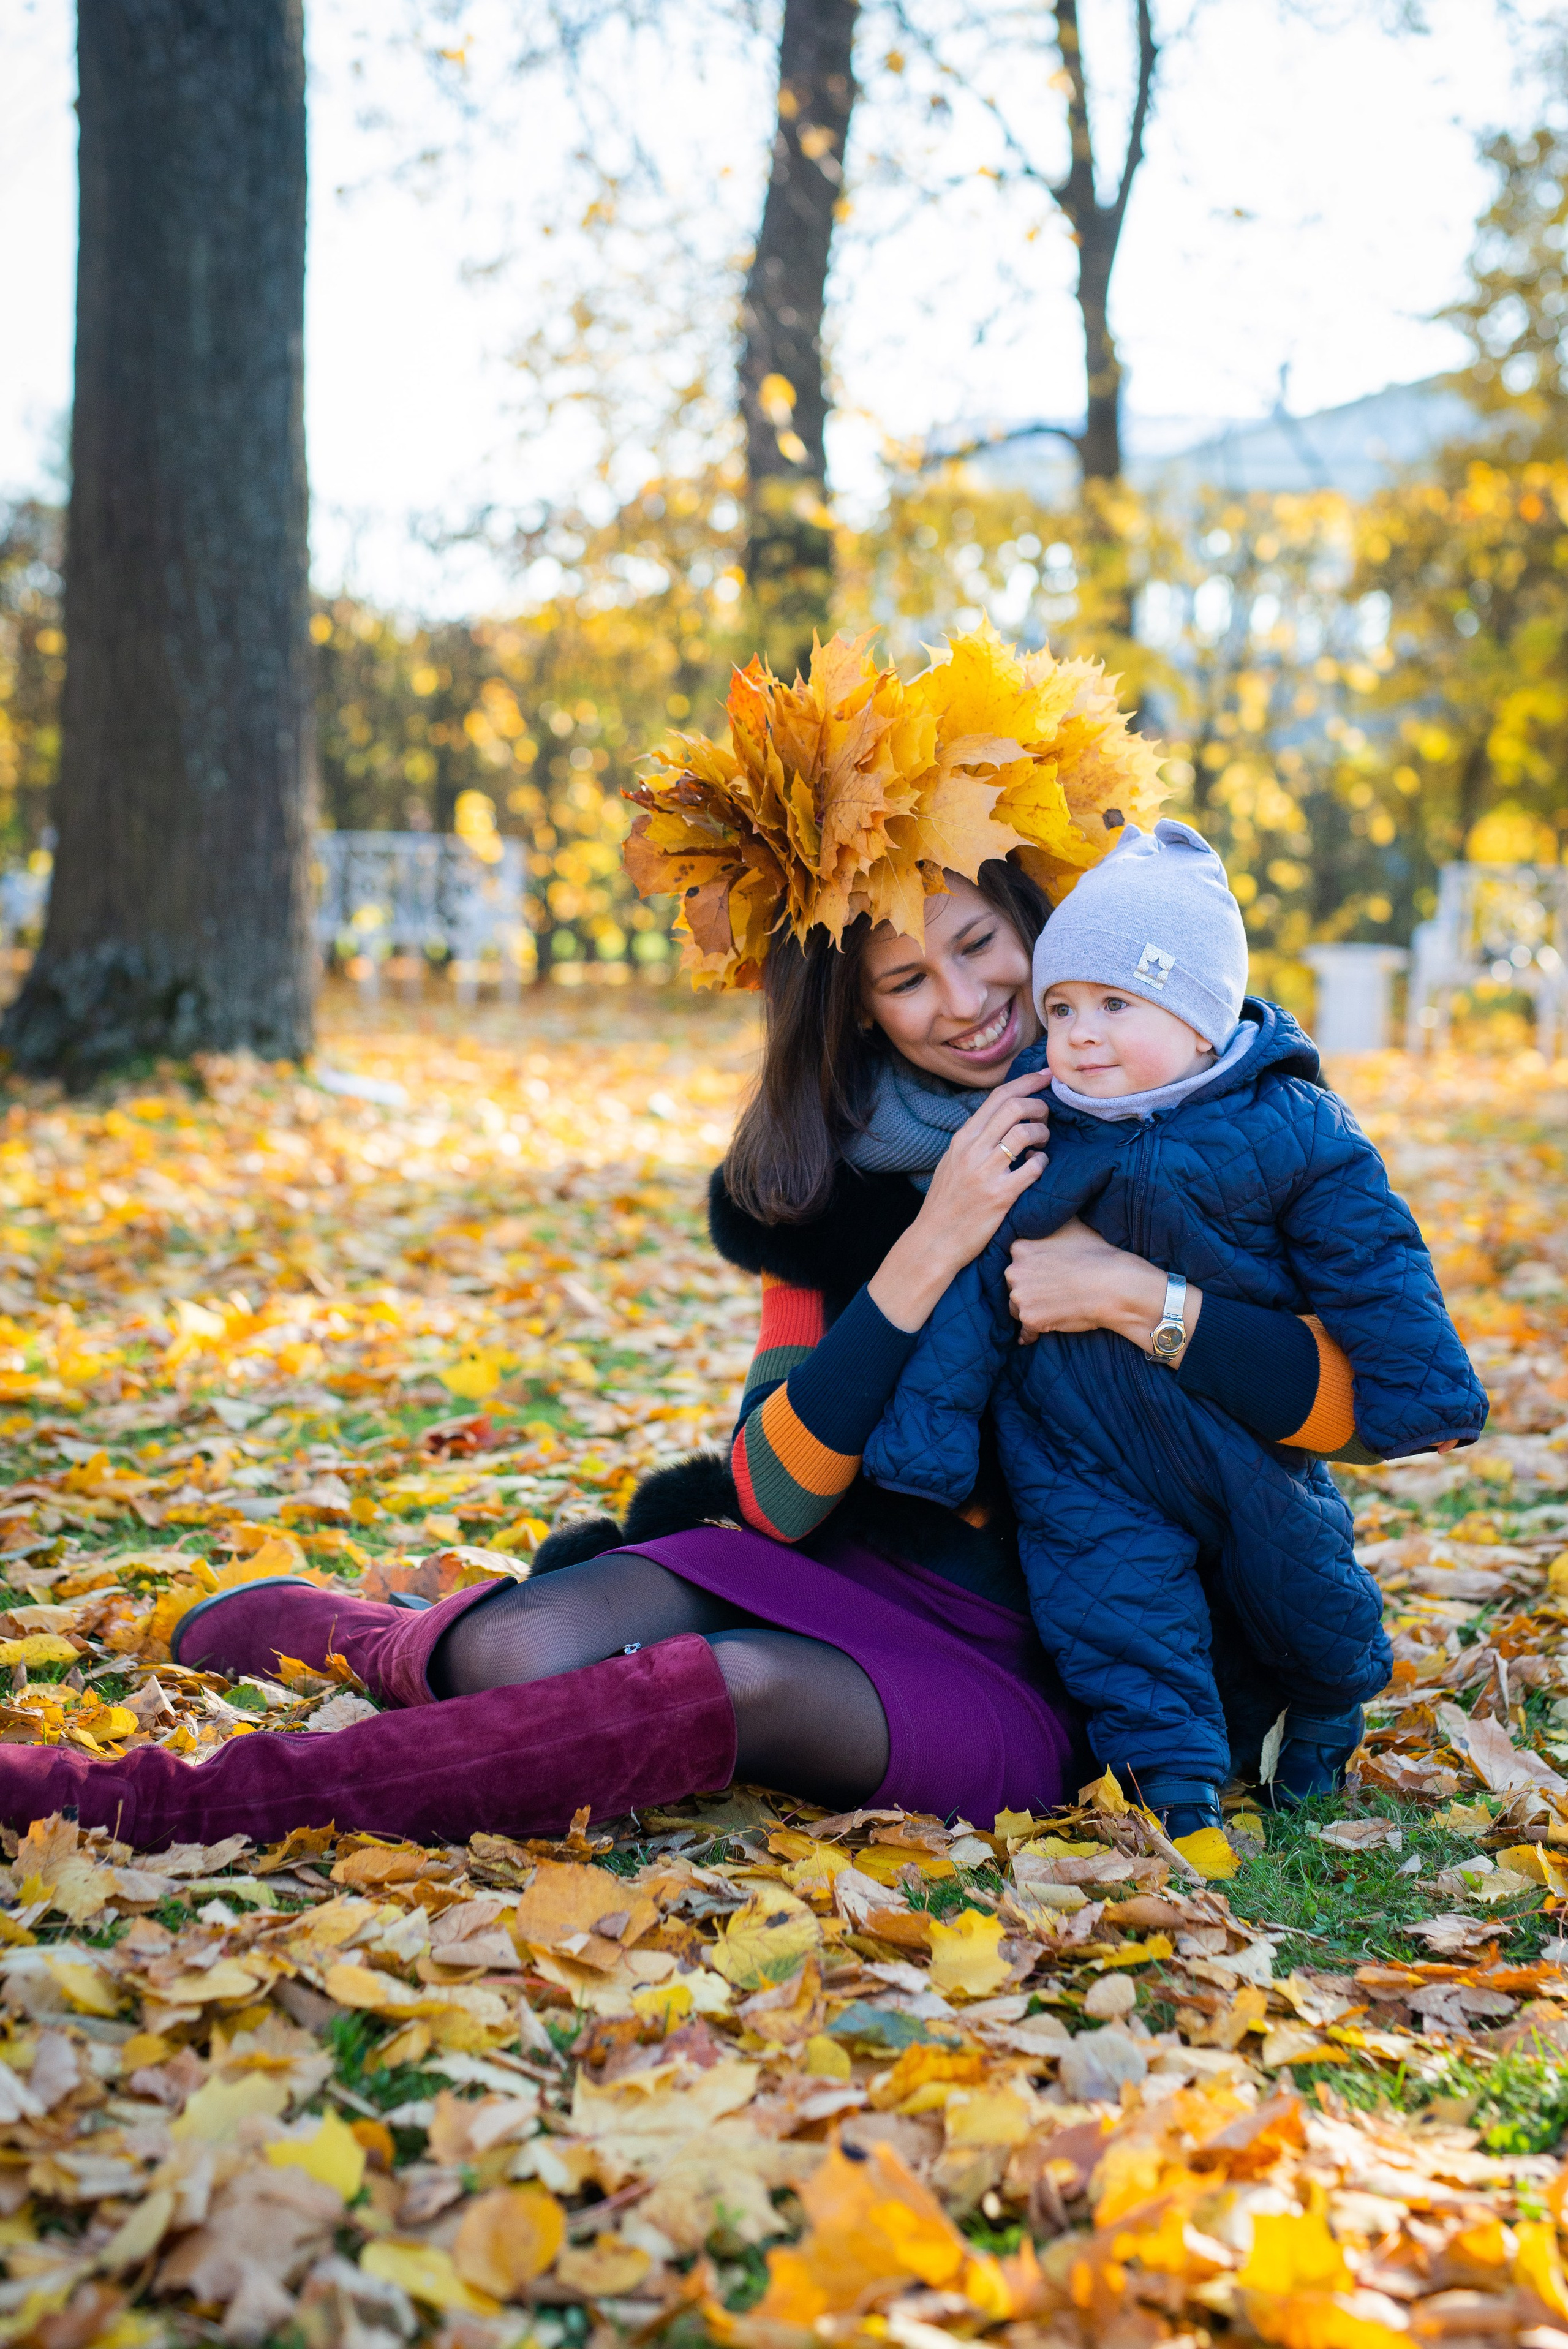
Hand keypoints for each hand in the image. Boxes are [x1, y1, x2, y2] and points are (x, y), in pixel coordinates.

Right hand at [868, 1068, 1050, 1332]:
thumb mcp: (953, 1162)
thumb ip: (976, 1140)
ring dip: (1042, 1133)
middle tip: (1047, 1117)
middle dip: (1039, 1105)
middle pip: (1014, 1107)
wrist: (934, 1241)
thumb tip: (1006, 1120)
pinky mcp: (999, 1196)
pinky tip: (1039, 1166)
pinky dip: (1042, 1162)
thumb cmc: (947, 1203)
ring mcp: (985, 1172)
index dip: (1027, 1082)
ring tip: (1042, 1143)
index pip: (998, 1097)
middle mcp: (972, 1150)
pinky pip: (1032, 1167)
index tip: (1046, 1076)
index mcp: (962, 1139)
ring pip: (1024, 1133)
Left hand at [1005, 1218, 1202, 1351]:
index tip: (1044, 1272)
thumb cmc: (1097, 1254)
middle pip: (1014, 1283)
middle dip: (1028, 1287)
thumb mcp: (1072, 1225)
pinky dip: (1033, 1332)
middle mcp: (1013, 1270)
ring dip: (1030, 1308)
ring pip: (1017, 1306)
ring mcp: (1019, 1296)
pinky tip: (1045, 1329)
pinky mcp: (1030, 1319)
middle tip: (1051, 1290)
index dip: (1030, 1267)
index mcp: (1020, 1246)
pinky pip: (1026, 1330)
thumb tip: (1047, 1208)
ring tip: (1053, 1308)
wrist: (1114, 1285)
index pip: (1016, 1259)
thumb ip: (1051, 1219)